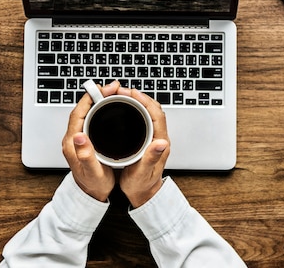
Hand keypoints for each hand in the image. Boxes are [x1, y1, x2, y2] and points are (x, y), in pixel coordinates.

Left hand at [62, 81, 120, 201]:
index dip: (90, 98)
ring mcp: (79, 137)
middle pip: (83, 109)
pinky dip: (101, 109)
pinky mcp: (86, 138)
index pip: (78, 113)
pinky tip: (111, 107)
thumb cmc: (92, 185)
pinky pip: (91, 118)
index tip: (103, 89)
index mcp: (72, 143)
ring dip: (99, 100)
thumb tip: (79, 136)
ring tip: (113, 93)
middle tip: (113, 88)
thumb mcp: (92, 172)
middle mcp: (74, 138)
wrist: (90, 195)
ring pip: (87, 112)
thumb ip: (85, 156)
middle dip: (97, 95)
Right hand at [118, 87, 169, 207]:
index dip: (145, 101)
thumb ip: (151, 158)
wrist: (144, 194)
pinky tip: (124, 107)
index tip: (131, 93)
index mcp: (160, 143)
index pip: (156, 115)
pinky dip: (135, 109)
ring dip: (137, 101)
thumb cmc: (142, 185)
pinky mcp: (148, 138)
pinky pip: (144, 117)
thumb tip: (162, 143)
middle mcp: (159, 137)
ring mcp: (154, 137)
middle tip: (121, 91)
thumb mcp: (143, 173)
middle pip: (153, 109)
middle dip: (139, 97)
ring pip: (149, 112)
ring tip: (121, 95)